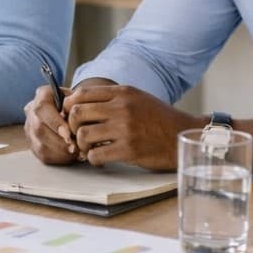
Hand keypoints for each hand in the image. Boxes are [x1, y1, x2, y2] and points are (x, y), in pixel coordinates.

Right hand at [24, 83, 76, 164]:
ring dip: (60, 151)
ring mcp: (30, 129)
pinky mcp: (33, 144)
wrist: (70, 110)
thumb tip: (78, 119)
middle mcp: (31, 112)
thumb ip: (76, 105)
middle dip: (59, 141)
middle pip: (39, 129)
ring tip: (76, 152)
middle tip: (76, 147)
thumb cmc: (76, 103)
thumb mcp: (77, 97)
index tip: (68, 134)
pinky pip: (43, 155)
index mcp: (42, 95)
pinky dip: (59, 158)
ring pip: (40, 145)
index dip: (55, 123)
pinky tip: (71, 156)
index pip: (42, 109)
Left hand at [63, 84, 203, 170]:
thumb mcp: (137, 98)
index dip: (69, 106)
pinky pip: (96, 154)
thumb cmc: (158, 118)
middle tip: (76, 135)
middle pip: (77, 113)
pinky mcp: (129, 150)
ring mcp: (125, 128)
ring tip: (88, 149)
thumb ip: (112, 98)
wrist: (183, 135)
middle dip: (71, 126)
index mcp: (123, 93)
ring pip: (83, 134)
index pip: (82, 93)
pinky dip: (93, 159)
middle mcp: (122, 108)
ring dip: (81, 145)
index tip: (69, 116)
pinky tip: (100, 159)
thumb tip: (79, 102)